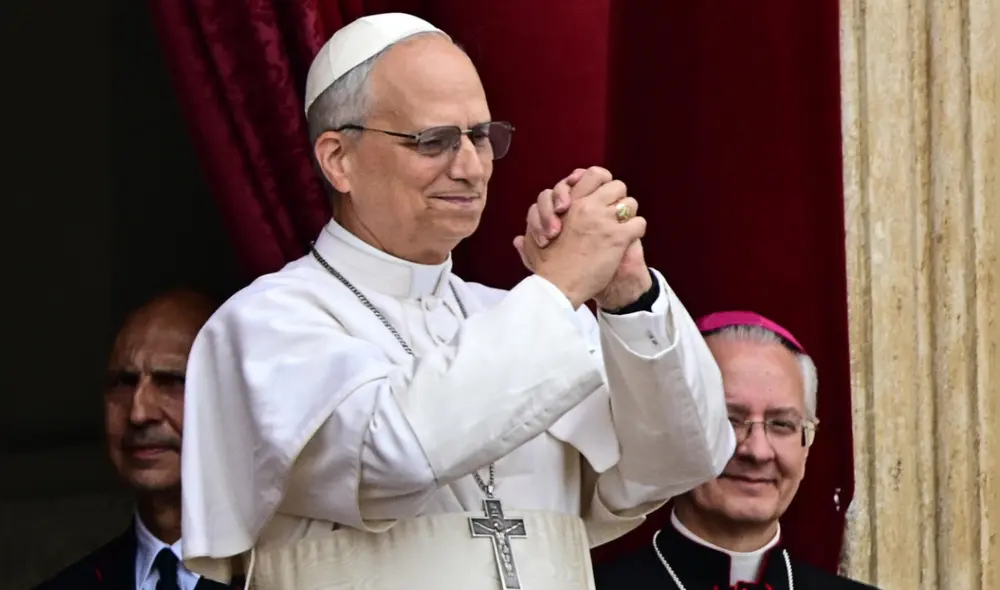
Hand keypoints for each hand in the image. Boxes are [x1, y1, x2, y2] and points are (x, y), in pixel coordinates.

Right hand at [513, 171, 645, 308]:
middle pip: (616, 185)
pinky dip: (635, 232)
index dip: (600, 182)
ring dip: (627, 216)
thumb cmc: (545, 267)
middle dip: (616, 198)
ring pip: (630, 203)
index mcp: (570, 203)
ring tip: (620, 229)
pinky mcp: (618, 237)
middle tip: (612, 213)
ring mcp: (605, 221)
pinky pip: (638, 224)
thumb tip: (517, 240)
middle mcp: (588, 207)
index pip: (593, 174)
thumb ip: (528, 238)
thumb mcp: (532, 246)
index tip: (597, 196)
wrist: (558, 287)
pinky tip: (626, 242)